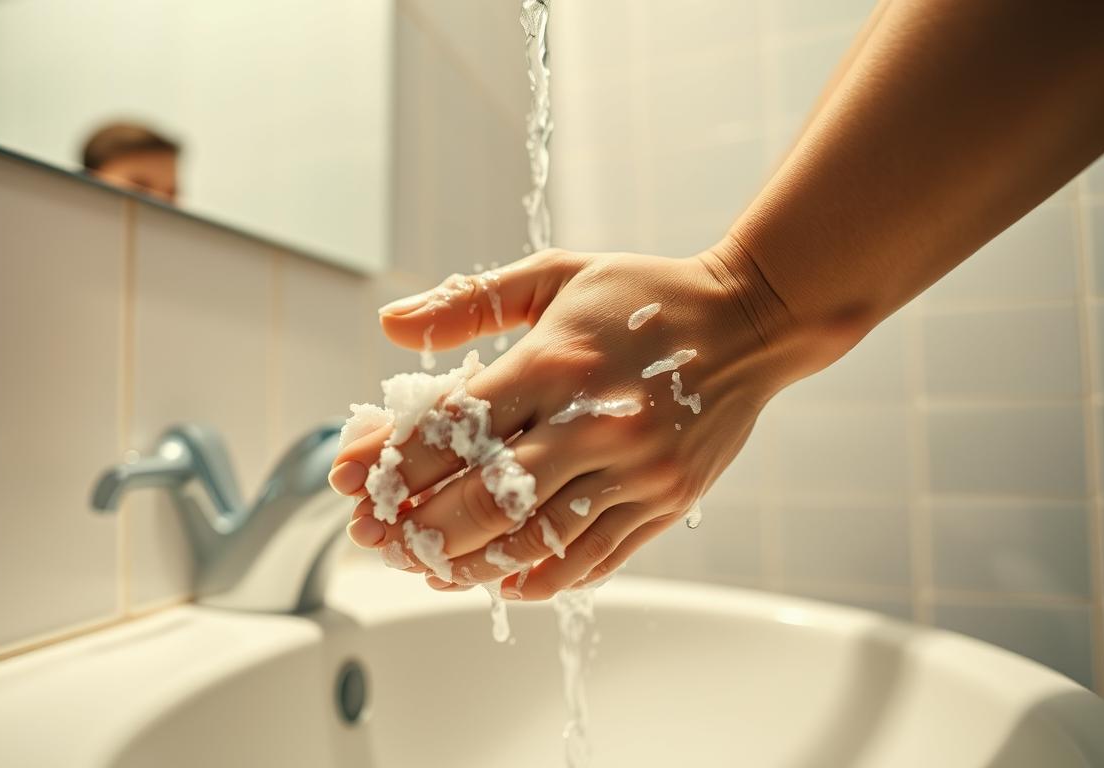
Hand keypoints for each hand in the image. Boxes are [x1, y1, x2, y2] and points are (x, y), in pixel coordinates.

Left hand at [330, 242, 841, 599]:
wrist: (754, 321)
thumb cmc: (644, 295)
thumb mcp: (555, 276)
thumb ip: (469, 302)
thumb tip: (387, 323)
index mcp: (557, 361)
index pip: (454, 425)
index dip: (391, 461)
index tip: (349, 480)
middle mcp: (595, 423)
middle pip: (485, 498)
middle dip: (416, 525)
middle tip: (372, 537)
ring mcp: (636, 472)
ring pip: (535, 541)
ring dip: (466, 562)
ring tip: (423, 566)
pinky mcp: (665, 504)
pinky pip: (592, 560)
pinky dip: (538, 579)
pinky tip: (499, 581)